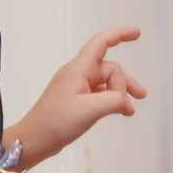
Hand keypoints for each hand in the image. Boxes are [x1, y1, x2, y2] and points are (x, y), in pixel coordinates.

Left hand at [13, 27, 146, 168]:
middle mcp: (78, 74)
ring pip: (107, 82)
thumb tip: (126, 101)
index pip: (101, 43)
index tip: (137, 33)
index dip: (119, 35)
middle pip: (110, 69)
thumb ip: (115, 100)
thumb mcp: (90, 110)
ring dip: (121, 93)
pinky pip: (101, 93)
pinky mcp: (78, 99)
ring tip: (132, 110)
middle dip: (124, 83)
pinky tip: (122, 112)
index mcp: (78, 69)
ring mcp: (78, 87)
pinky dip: (113, 101)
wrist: (35, 139)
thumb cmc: (57, 121)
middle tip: (136, 100)